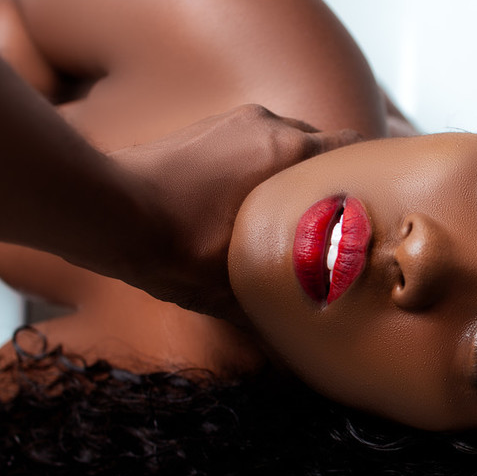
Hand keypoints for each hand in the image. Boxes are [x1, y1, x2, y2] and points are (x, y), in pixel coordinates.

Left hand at [110, 104, 360, 316]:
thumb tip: (292, 355)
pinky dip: (261, 165)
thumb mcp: (230, 286)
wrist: (105, 210)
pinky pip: (254, 141)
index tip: (370, 204)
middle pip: (323, 144)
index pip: (356, 146)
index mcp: (288, 152)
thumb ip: (272, 305)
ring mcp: (234, 120)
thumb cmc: (171, 244)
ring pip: (287, 141)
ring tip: (287, 213)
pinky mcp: (207, 127)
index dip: (368, 174)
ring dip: (292, 171)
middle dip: (329, 178)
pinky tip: (247, 202)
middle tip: (331, 220)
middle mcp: (268, 124)